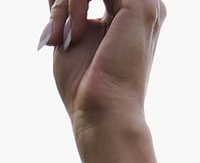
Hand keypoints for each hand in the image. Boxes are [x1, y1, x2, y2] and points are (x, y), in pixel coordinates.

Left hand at [39, 0, 174, 162]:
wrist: (102, 115)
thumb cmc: (85, 88)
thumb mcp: (69, 35)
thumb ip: (66, 6)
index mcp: (128, 11)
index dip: (67, 4)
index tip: (54, 36)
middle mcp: (142, 3)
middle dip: (67, 1)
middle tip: (56, 34)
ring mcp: (146, 1)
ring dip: (71, 2)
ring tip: (66, 35)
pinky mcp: (141, 4)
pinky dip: (78, 2)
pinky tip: (78, 31)